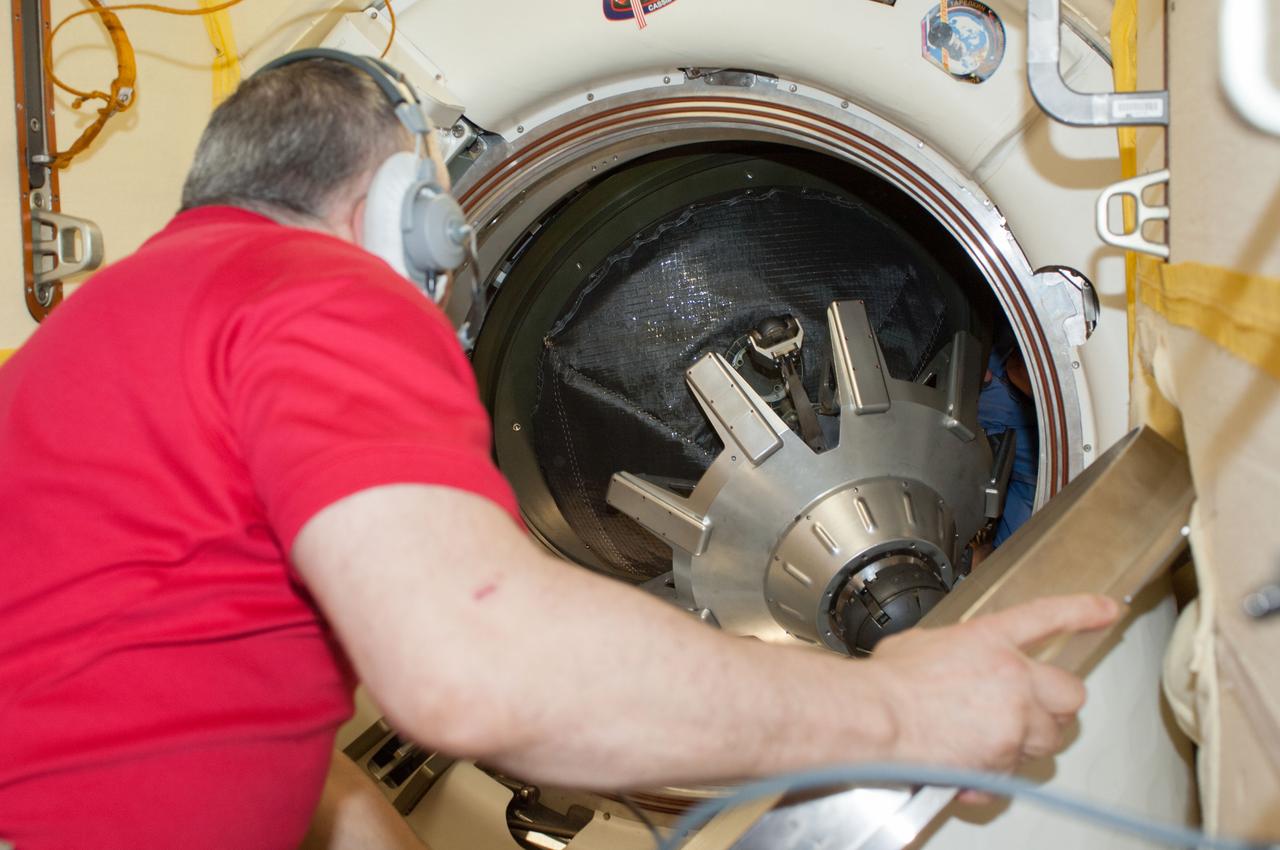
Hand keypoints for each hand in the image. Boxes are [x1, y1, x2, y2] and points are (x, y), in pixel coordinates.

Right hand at [867, 594, 1120, 773]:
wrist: (877, 719)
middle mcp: (1011, 677)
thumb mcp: (922, 645)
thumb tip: (955, 662)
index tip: (1107, 610)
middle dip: (1054, 705)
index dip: (1082, 611)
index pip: (1046, 618)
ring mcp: (1013, 720)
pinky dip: (995, 773)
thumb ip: (954, 649)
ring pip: (1049, 738)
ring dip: (1025, 741)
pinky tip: (967, 763)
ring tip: (987, 739)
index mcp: (988, 639)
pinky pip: (1015, 772)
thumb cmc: (888, 684)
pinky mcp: (1005, 758)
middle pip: (1071, 694)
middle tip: (1029, 710)